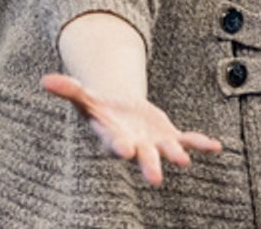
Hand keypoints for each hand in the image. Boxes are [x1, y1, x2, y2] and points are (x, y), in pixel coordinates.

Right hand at [41, 73, 221, 185]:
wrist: (120, 114)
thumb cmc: (100, 108)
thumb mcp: (85, 96)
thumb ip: (68, 90)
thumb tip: (44, 80)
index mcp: (114, 137)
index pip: (116, 143)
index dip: (120, 146)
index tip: (125, 151)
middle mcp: (135, 145)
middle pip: (143, 156)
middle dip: (149, 166)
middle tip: (156, 179)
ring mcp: (154, 142)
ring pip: (167, 150)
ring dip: (176, 154)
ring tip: (185, 161)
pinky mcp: (169, 136)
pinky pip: (188, 140)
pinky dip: (200, 143)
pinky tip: (217, 147)